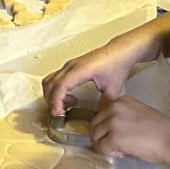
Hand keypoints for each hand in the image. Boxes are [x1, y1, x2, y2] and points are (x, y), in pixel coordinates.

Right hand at [42, 33, 159, 116]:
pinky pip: (55, 79)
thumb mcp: (113, 88)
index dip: (56, 101)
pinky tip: (71, 99)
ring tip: (66, 107)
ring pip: (49, 81)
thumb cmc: (117, 65)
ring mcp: (69, 65)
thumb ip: (104, 105)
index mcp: (80, 70)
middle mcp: (71, 66)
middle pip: (50, 84)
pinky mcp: (70, 67)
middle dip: (51, 101)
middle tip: (60, 114)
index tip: (58, 114)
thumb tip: (97, 117)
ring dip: (52, 95)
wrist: (120, 51)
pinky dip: (57, 90)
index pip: (60, 86)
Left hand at [88, 95, 169, 163]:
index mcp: (122, 101)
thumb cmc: (161, 130)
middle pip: (94, 124)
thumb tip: (112, 130)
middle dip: (100, 136)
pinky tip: (121, 153)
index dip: (105, 126)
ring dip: (103, 145)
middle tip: (112, 146)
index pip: (102, 113)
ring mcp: (113, 122)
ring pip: (95, 136)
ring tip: (117, 150)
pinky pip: (101, 148)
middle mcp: (114, 108)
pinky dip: (108, 153)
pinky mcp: (114, 137)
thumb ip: (123, 117)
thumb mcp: (139, 113)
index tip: (114, 134)